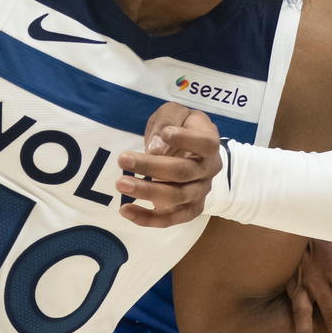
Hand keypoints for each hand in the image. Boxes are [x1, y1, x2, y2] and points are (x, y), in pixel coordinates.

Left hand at [113, 103, 219, 227]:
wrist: (189, 148)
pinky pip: (170, 219)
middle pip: (184, 172)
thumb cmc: (179, 126)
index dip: (187, 140)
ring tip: (121, 183)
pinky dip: (148, 218)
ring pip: (176, 197)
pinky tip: (125, 210)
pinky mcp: (188, 209)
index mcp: (210, 142)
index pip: (205, 144)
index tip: (165, 133)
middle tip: (122, 159)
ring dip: (147, 191)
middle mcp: (209, 169)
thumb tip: (156, 149)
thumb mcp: (174, 113)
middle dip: (151, 167)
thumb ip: (168, 123)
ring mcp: (200, 191)